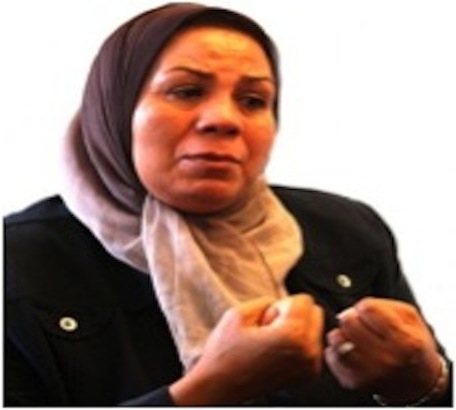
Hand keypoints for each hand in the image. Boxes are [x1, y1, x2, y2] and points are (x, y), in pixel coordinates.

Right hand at [170, 294, 323, 404]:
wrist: (219, 387)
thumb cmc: (225, 353)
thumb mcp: (239, 314)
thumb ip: (266, 301)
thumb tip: (280, 303)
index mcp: (293, 335)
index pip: (304, 300)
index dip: (281, 305)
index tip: (266, 319)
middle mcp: (307, 352)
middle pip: (315, 312)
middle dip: (294, 314)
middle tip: (270, 328)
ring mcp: (309, 366)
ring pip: (314, 328)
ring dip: (296, 328)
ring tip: (271, 342)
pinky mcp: (307, 374)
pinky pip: (311, 344)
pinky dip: (298, 343)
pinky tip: (276, 352)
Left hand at [325, 297, 442, 403]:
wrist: (416, 382)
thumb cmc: (410, 343)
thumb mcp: (409, 317)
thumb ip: (383, 305)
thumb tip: (357, 308)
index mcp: (406, 341)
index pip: (368, 309)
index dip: (366, 307)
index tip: (371, 314)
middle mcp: (388, 360)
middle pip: (349, 322)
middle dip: (352, 318)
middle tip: (360, 325)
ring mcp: (370, 374)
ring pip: (337, 338)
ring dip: (342, 333)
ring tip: (352, 336)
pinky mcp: (354, 382)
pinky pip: (331, 355)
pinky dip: (335, 348)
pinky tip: (348, 349)